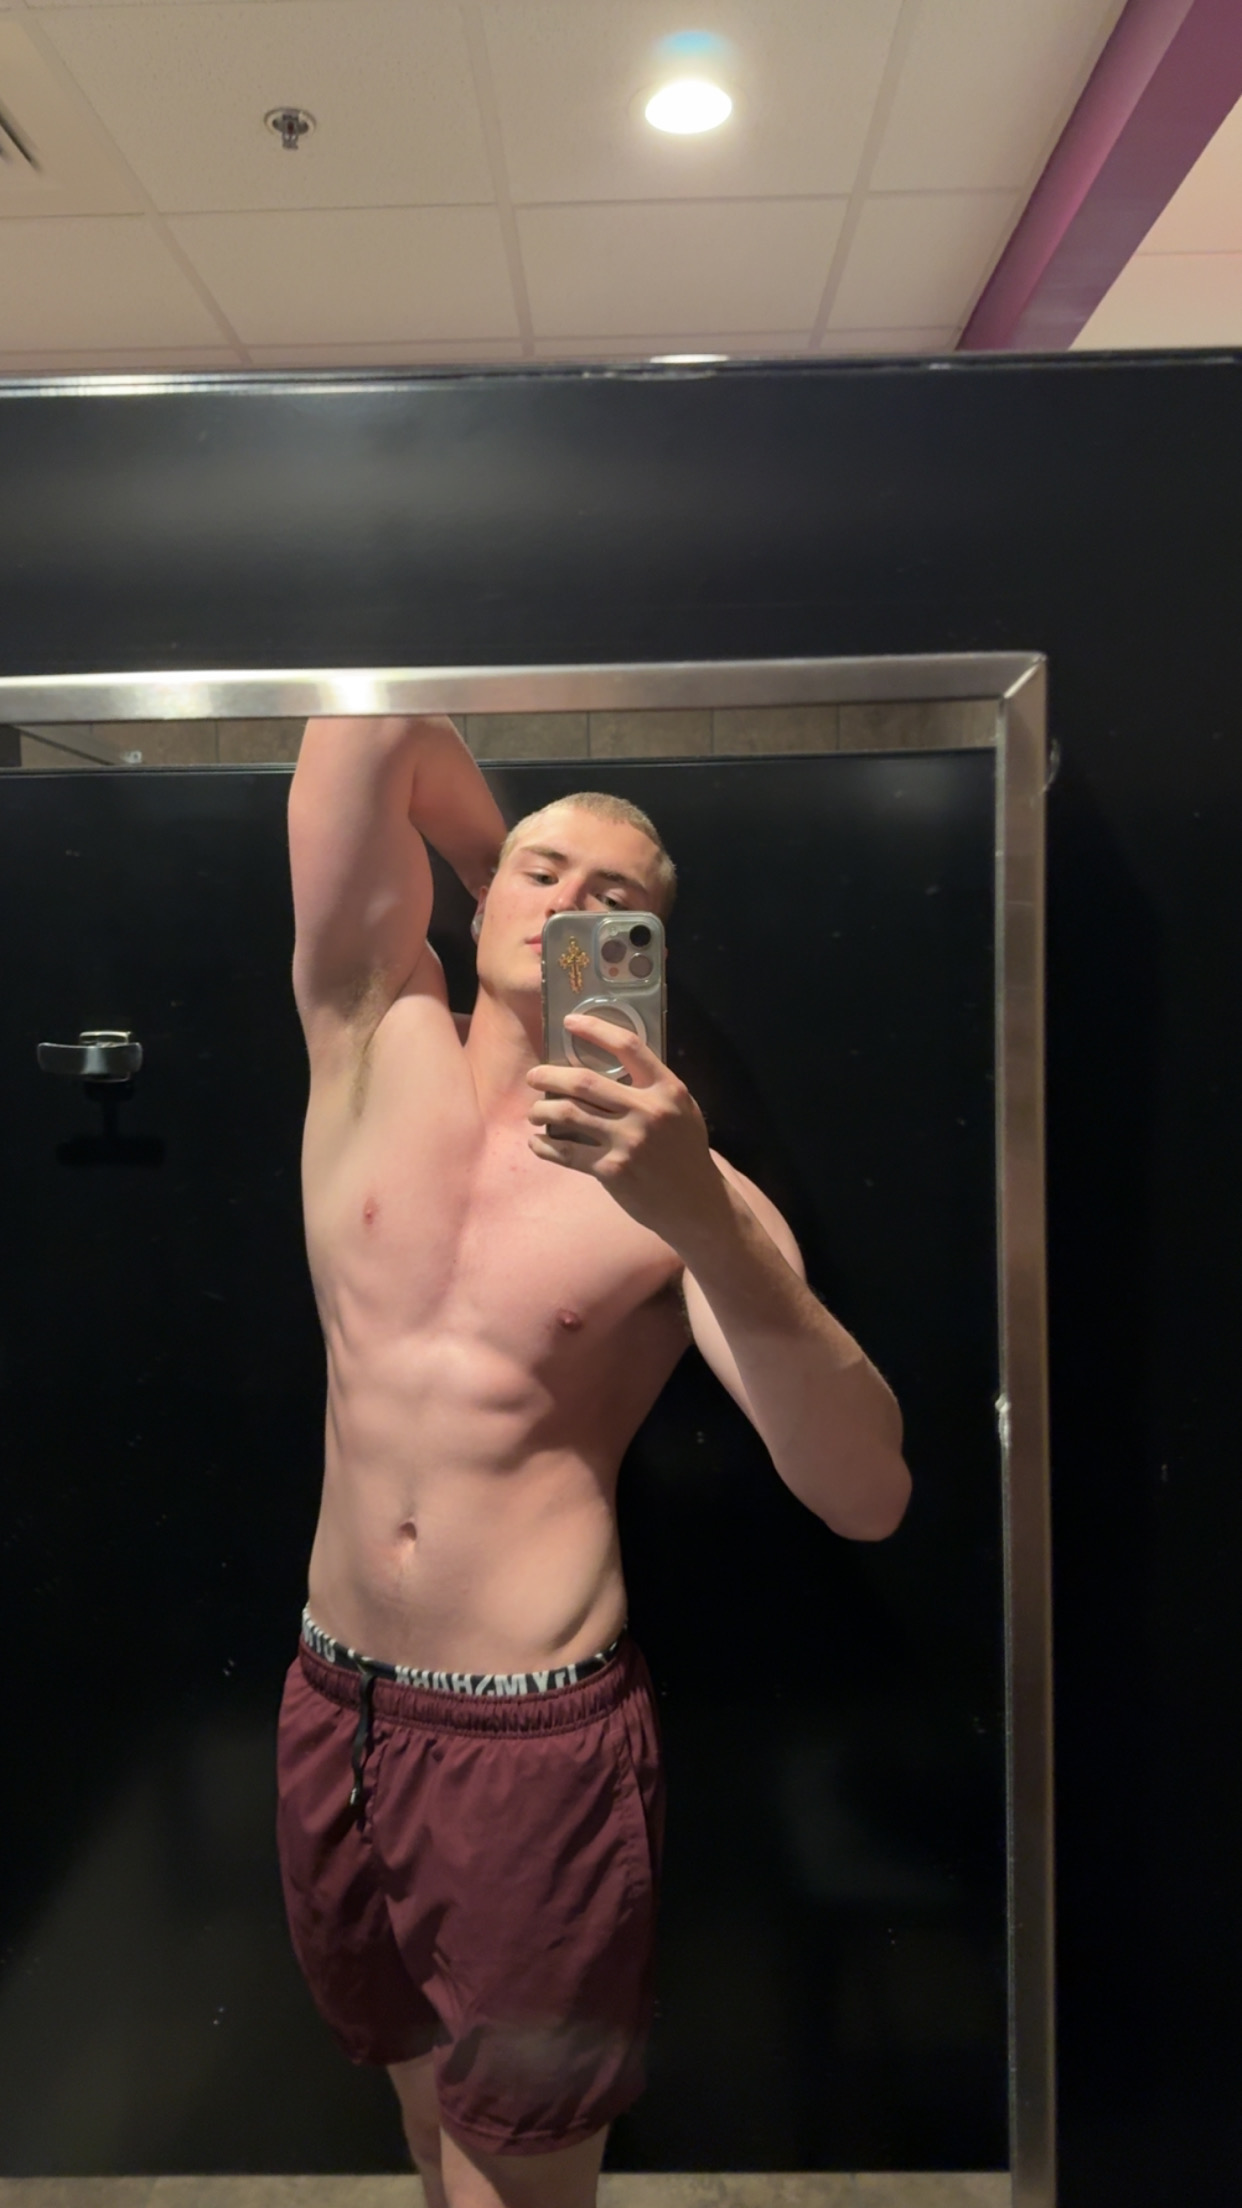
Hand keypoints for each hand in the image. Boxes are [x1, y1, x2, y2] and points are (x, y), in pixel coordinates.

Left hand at [526, 1015, 724, 1242]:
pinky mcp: (612, 1170)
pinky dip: (544, 1147)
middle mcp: (647, 1111)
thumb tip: (609, 1065)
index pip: (628, 1046)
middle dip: (549, 1076)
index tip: (569, 1022)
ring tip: (535, 1111)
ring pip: (569, 1114)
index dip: (595, 1029)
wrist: (696, 1202)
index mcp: (667, 1089)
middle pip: (584, 1082)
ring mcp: (628, 1141)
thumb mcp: (682, 1110)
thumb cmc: (686, 1152)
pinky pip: (567, 1152)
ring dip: (542, 1110)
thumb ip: (653, 1087)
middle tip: (534, 1077)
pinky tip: (537, 1143)